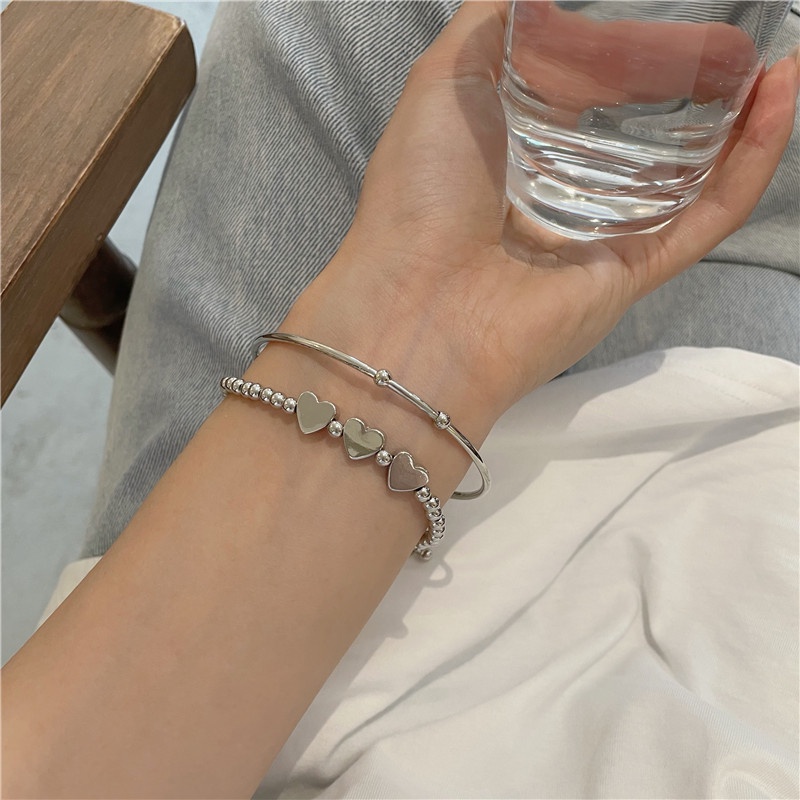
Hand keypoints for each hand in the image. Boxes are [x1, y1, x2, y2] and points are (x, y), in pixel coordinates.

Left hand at [288, 2, 797, 431]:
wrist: (419, 310)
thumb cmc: (421, 192)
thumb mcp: (443, 83)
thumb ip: (492, 24)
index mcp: (512, 150)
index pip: (584, 90)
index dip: (626, 50)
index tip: (664, 12)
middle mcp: (560, 192)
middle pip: (641, 129)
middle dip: (690, 80)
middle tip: (730, 42)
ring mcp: (600, 235)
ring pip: (686, 173)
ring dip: (737, 119)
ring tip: (771, 67)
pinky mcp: (633, 271)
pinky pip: (706, 215)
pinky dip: (751, 162)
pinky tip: (781, 98)